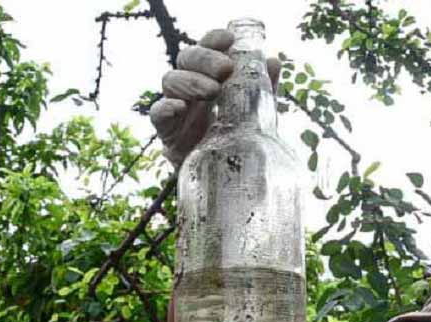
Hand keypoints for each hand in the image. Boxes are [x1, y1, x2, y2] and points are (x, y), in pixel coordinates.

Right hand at [149, 28, 281, 164]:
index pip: (205, 49)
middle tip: (226, 69)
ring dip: (191, 81)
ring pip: (171, 80)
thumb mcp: (252, 111)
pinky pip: (157, 114)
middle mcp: (188, 86)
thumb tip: (273, 61)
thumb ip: (261, 89)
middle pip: (186, 58)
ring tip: (213, 91)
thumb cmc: (233, 133)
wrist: (217, 173)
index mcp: (207, 76)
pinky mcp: (166, 131)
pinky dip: (166, 108)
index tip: (229, 38)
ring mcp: (175, 106)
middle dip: (206, 59)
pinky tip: (180, 108)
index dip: (213, 40)